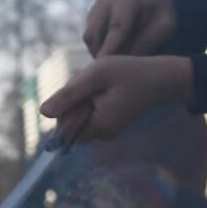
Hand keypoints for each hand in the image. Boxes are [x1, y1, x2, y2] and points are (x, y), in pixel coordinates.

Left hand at [40, 56, 191, 142]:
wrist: (164, 77)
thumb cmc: (131, 72)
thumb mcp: (96, 75)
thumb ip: (69, 94)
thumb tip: (43, 112)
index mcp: (99, 128)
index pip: (63, 127)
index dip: (66, 105)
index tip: (85, 88)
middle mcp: (103, 135)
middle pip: (71, 121)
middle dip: (75, 100)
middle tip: (96, 82)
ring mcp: (108, 130)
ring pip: (81, 114)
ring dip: (85, 97)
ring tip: (105, 84)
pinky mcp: (112, 122)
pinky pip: (92, 112)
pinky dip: (94, 98)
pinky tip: (109, 87)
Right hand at [83, 0, 177, 57]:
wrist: (151, 1)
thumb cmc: (161, 15)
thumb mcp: (165, 27)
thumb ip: (148, 41)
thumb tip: (126, 60)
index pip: (117, 25)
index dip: (111, 46)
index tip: (106, 64)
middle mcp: (105, 1)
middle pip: (95, 33)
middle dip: (102, 54)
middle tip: (117, 74)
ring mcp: (94, 9)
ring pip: (90, 39)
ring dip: (100, 53)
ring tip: (121, 62)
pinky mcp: (90, 18)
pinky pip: (90, 40)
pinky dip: (99, 50)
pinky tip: (117, 54)